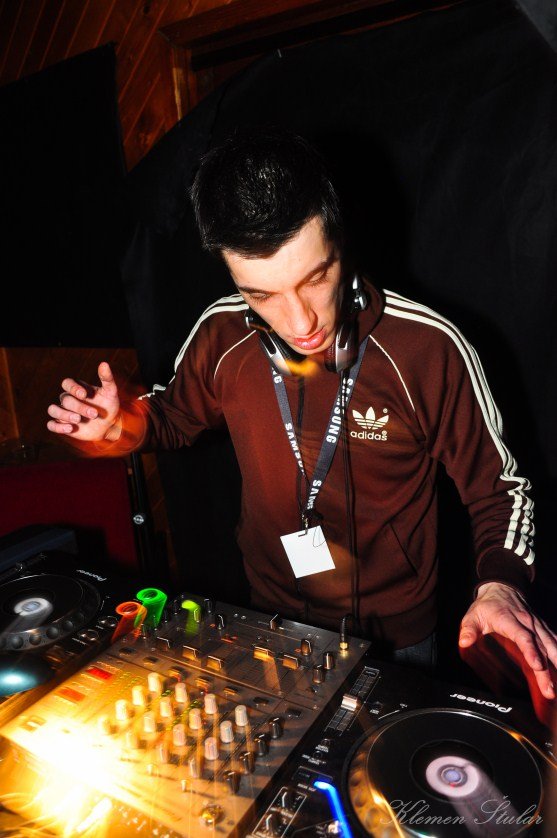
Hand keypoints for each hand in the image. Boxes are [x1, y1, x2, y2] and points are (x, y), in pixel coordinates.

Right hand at [47, 362, 120, 442]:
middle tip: (94, 414)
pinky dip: (58, 427)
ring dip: (64, 415)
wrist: (109, 425)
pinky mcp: (62, 425)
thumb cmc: (108, 406)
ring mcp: (64, 412)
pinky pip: (51, 425)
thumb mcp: (111, 392)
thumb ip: (107, 378)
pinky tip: (70, 428)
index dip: (73, 388)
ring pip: (53, 410)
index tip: (84, 395)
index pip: (67, 383)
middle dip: (79, 407)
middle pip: (65, 399)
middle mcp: (68, 399)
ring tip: (78, 420)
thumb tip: (104, 363)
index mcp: (77, 389)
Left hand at [459, 582, 556, 699]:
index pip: (523, 637)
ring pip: (551, 646)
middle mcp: (527, 622)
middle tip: (549, 690)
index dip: (531, 651)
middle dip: (546, 670)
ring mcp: (537, 625)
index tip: (537, 666)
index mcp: (509, 620)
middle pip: (540, 647)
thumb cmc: (488, 605)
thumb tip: (464, 641)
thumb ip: (469, 629)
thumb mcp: (473, 615)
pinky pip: (555, 642)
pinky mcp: (542, 628)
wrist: (502, 588)